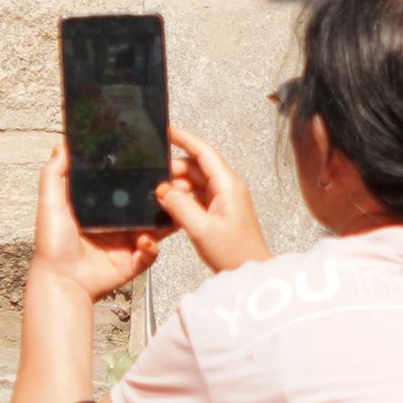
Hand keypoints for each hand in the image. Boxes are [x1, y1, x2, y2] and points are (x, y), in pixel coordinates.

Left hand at [31, 147, 162, 299]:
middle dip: (161, 196)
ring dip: (166, 218)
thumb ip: (54, 175)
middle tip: (173, 185)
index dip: (138, 176)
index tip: (152, 164)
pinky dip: (152, 247)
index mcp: (98, 207)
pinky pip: (151, 252)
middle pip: (144, 205)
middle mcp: (114, 223)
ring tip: (172, 208)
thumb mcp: (50, 203)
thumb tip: (62, 146)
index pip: (124, 187)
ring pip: (154, 227)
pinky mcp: (132, 262)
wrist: (60, 280)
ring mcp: (125, 242)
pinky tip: (146, 241)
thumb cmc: (51, 245)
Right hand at [153, 126, 272, 272]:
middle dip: (173, 170)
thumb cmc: (235, 253)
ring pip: (193, 181)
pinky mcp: (217, 210)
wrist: (248, 271)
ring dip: (176, 186)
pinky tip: (170, 207)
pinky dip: (181, 198)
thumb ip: (179, 206)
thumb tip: (162, 189)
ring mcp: (222, 199)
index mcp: (227, 185)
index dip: (185, 139)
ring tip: (160, 197)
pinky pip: (195, 195)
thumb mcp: (201, 229)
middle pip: (195, 166)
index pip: (204, 152)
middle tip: (153, 180)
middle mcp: (226, 187)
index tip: (167, 130)